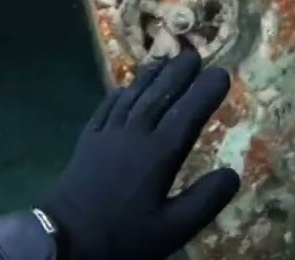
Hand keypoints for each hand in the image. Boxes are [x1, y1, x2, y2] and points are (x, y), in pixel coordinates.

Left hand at [38, 50, 239, 259]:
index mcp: (158, 154)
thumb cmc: (122, 237)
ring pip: (132, 97)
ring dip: (150, 77)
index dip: (205, 91)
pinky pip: (105, 109)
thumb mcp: (172, 230)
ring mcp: (107, 136)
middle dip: (178, 73)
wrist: (61, 240)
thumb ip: (205, 201)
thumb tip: (233, 173)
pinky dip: (117, 95)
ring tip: (164, 61)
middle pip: (159, 95)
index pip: (187, 113)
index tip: (222, 73)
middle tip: (194, 55)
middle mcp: (134, 135)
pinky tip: (123, 88)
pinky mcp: (86, 143)